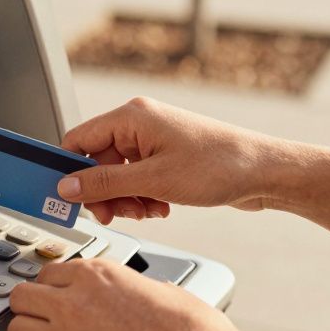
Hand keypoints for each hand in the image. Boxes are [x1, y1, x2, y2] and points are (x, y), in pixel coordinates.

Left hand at [7, 258, 284, 330]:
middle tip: (44, 316)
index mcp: (98, 275)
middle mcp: (75, 304)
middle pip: (21, 297)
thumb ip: (131, 286)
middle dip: (31, 306)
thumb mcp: (161, 290)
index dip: (54, 285)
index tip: (57, 293)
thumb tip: (134, 290)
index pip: (48, 271)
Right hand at [57, 97, 285, 223]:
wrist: (262, 171)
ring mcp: (154, 139)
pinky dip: (143, 196)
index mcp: (132, 117)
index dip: (69, 170)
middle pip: (97, 160)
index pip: (78, 139)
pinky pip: (138, 177)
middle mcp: (140, 123)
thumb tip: (68, 187)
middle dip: (105, 192)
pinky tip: (161, 207)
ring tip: (147, 211)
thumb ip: (105, 183)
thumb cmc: (218, 165)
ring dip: (126, 198)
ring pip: (118, 173)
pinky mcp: (167, 155)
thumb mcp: (153, 180)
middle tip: (116, 214)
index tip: (66, 198)